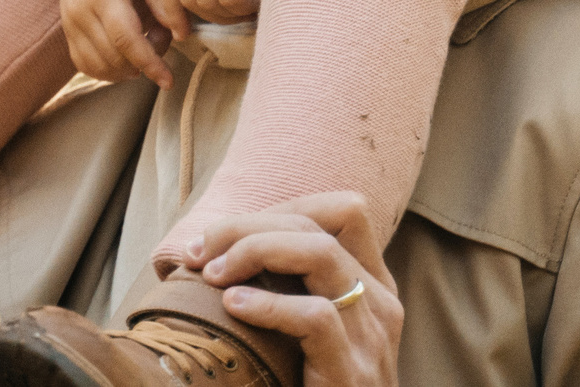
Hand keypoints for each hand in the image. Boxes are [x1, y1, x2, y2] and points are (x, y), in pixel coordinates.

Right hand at [53, 0, 184, 86]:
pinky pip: (83, 62)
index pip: (127, 41)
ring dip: (126, 67)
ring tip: (144, 39)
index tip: (169, 80)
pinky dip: (106, 68)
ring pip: (97, 66)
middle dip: (143, 62)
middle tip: (162, 35)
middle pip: (113, 59)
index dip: (150, 64)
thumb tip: (181, 34)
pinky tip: (125, 51)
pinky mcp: (66, 25)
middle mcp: (80, 11)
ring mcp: (69, 20)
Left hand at [187, 194, 403, 386]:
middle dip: (247, 226)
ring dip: (254, 251)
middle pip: (317, 226)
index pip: (342, 211)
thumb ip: (285, 289)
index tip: (225, 236)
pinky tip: (234, 307)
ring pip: (319, 254)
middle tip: (200, 252)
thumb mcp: (304, 332)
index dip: (280, 209)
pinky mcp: (353, 373)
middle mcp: (380, 303)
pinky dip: (268, 304)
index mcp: (371, 286)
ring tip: (213, 274)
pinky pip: (316, 317)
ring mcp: (372, 338)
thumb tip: (205, 253)